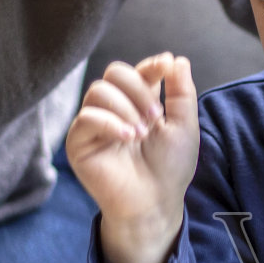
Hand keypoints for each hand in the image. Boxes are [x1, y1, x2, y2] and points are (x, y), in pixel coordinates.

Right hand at [65, 53, 199, 262]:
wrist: (155, 203)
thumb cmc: (170, 169)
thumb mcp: (184, 126)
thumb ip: (181, 92)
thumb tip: (176, 59)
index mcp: (138, 103)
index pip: (137, 71)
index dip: (151, 65)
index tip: (166, 67)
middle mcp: (114, 110)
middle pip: (114, 72)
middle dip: (138, 89)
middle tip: (156, 117)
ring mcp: (95, 125)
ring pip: (99, 91)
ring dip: (125, 107)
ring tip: (141, 133)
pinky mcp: (79, 143)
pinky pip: (86, 117)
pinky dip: (109, 123)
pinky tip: (127, 137)